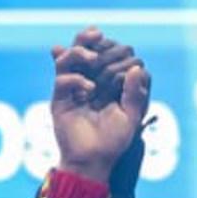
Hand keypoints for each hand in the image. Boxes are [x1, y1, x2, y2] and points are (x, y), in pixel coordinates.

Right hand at [51, 28, 150, 182]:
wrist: (91, 161)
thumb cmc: (113, 142)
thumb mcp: (132, 117)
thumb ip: (135, 93)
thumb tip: (136, 68)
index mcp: (108, 82)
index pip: (109, 53)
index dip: (117, 51)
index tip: (127, 70)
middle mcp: (89, 80)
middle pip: (85, 48)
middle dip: (90, 38)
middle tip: (98, 36)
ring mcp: (73, 88)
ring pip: (69, 57)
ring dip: (80, 50)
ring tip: (92, 59)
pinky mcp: (60, 99)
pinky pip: (63, 79)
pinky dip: (76, 79)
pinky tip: (89, 90)